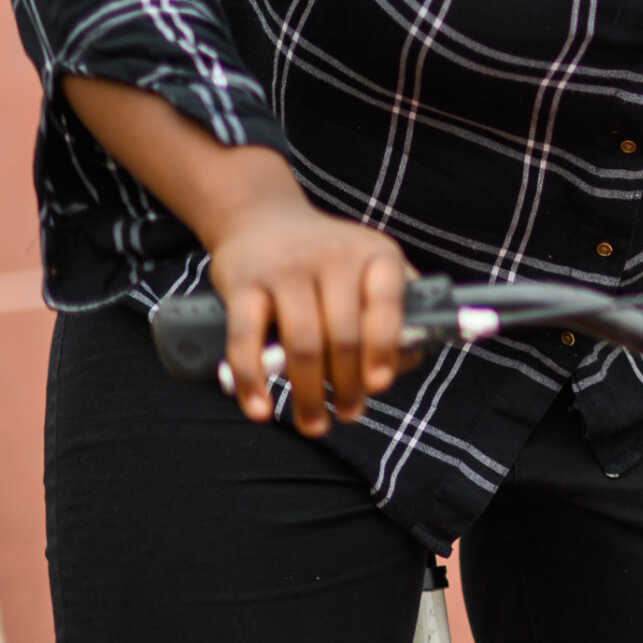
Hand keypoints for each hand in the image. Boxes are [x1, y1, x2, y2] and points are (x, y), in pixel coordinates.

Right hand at [204, 195, 411, 434]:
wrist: (261, 219)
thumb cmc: (328, 262)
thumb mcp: (369, 270)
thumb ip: (391, 313)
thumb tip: (399, 368)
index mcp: (375, 255)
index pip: (386, 302)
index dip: (385, 346)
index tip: (379, 384)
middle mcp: (334, 256)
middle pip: (344, 334)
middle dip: (347, 385)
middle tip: (347, 414)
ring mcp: (286, 269)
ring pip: (302, 344)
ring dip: (308, 394)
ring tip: (315, 422)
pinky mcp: (244, 284)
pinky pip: (247, 341)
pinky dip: (253, 382)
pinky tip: (260, 410)